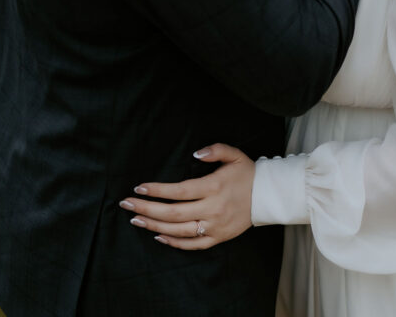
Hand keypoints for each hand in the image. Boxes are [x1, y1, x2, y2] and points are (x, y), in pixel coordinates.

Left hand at [119, 144, 254, 250]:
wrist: (268, 196)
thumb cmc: (248, 173)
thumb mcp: (234, 154)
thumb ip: (215, 150)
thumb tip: (195, 153)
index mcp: (214, 187)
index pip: (179, 191)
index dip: (158, 190)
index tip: (139, 187)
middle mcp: (212, 209)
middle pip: (174, 213)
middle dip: (147, 208)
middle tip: (127, 204)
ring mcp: (215, 226)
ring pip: (179, 230)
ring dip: (155, 225)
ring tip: (136, 219)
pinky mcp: (218, 238)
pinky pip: (193, 245)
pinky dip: (174, 243)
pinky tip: (158, 236)